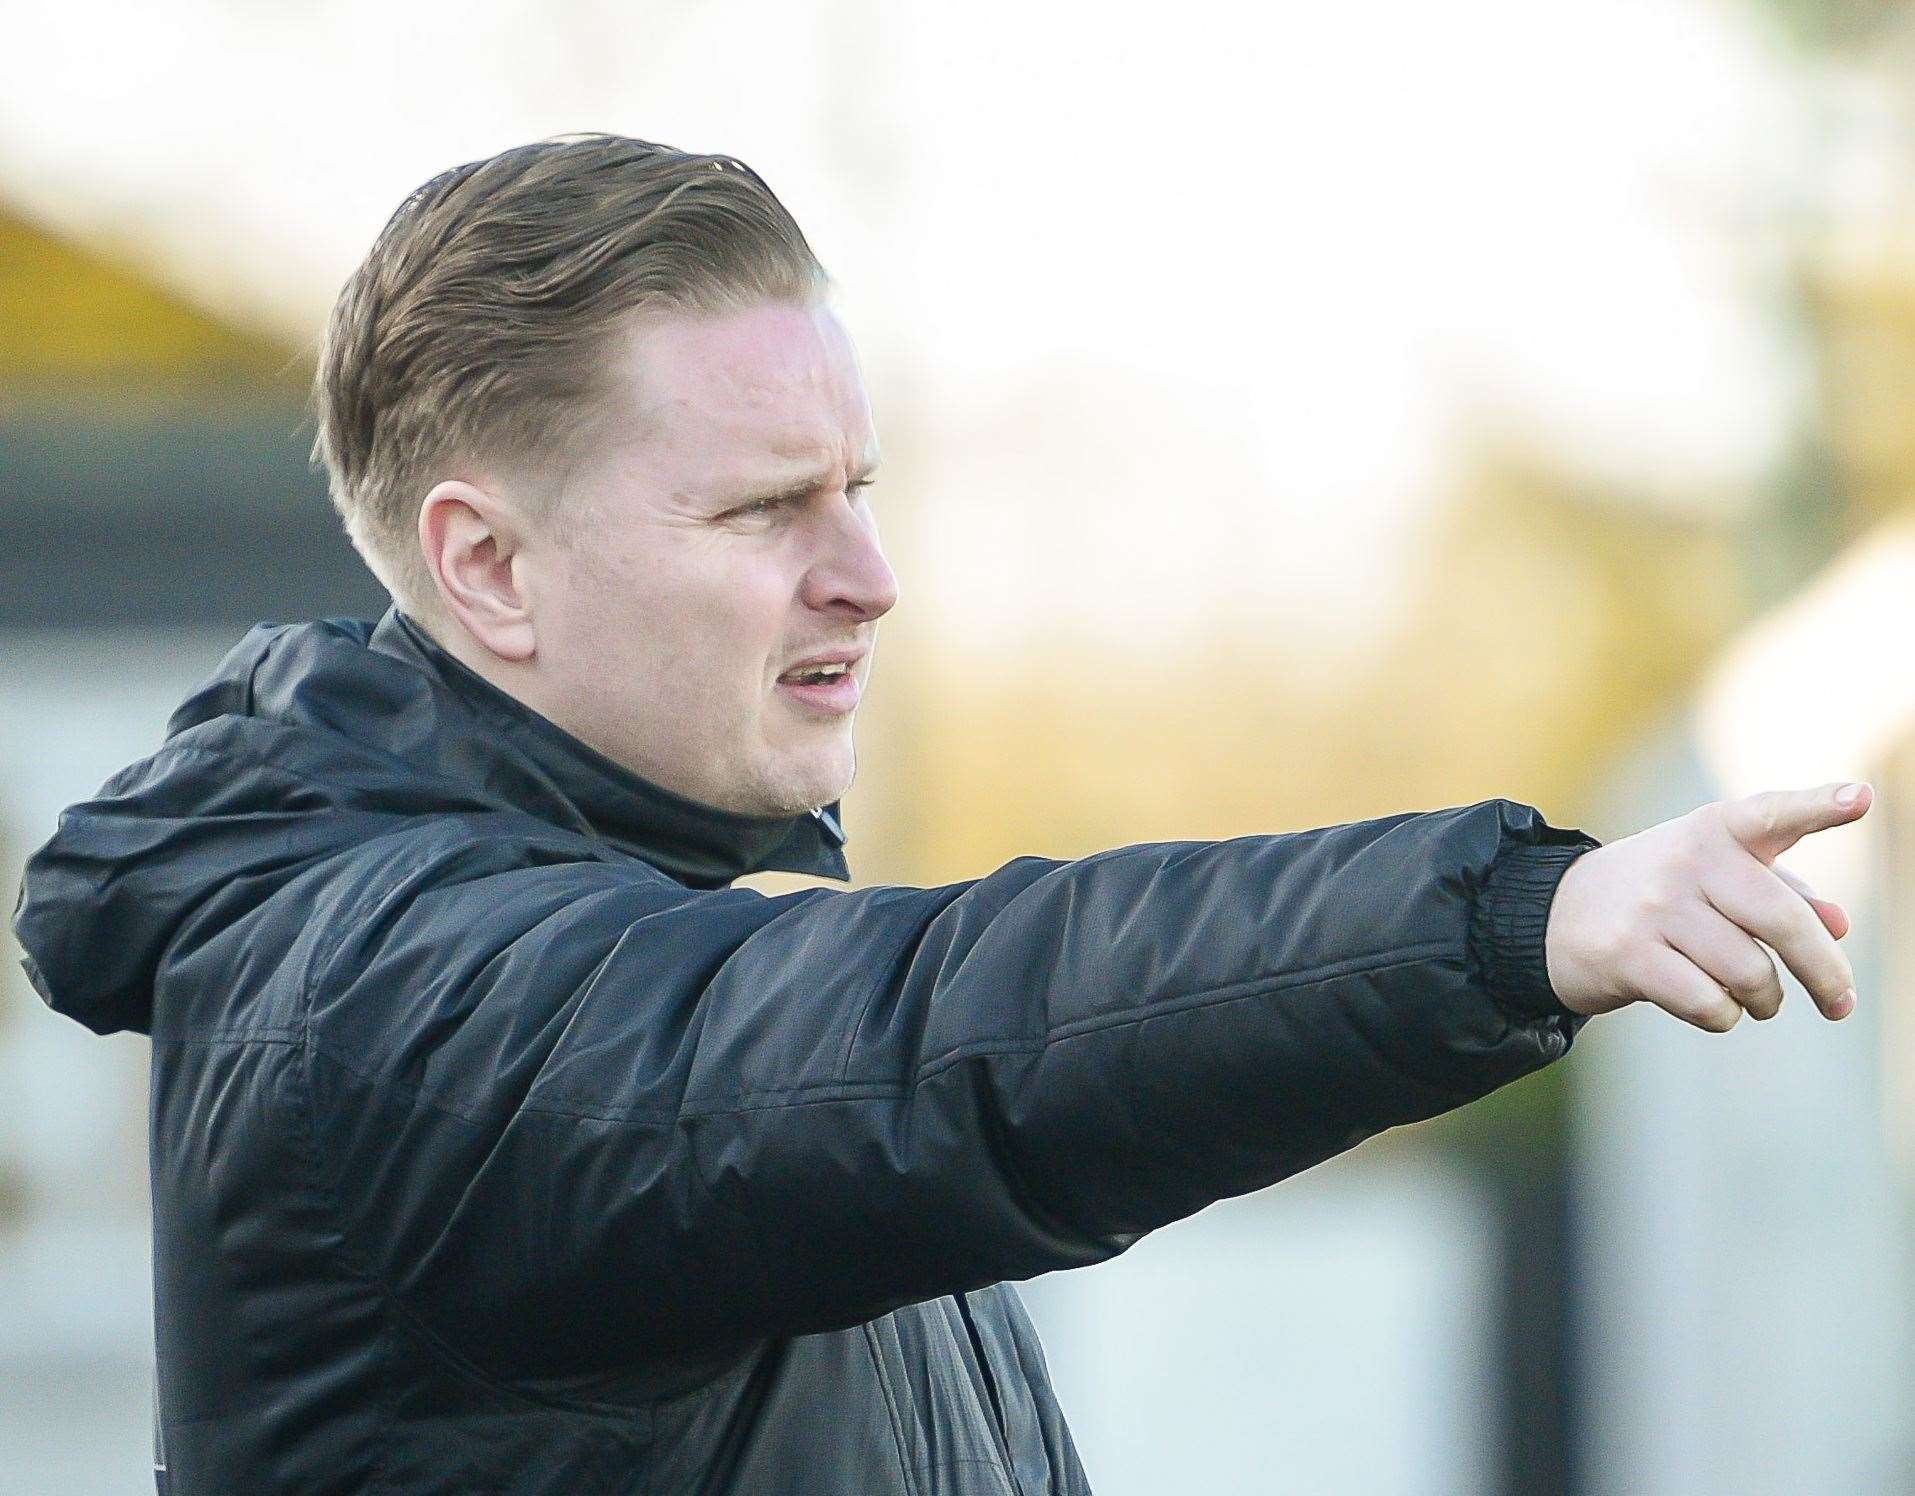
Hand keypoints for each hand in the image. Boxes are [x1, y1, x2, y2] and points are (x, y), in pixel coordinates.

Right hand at [1544, 781, 1872, 1028]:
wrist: (1553, 914)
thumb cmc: (1659, 895)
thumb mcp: (1716, 878)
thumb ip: (1783, 893)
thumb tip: (1839, 924)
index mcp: (1714, 831)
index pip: (1771, 815)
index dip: (1817, 806)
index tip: (1860, 799)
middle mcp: (1685, 861)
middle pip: (1783, 922)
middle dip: (1824, 973)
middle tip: (1841, 1003)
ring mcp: (1654, 907)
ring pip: (1749, 973)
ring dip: (1765, 1001)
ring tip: (1758, 1001)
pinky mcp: (1628, 955)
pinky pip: (1709, 1004)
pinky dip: (1724, 1016)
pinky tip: (1715, 1007)